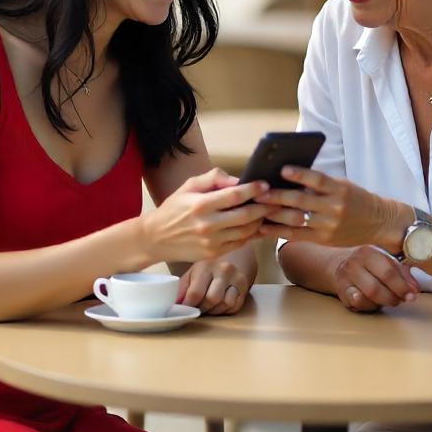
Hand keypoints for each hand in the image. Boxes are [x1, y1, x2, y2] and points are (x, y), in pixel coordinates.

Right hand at [142, 169, 273, 264]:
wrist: (156, 238)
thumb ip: (213, 178)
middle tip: (276, 199)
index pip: (234, 196)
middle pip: (246, 215)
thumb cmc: (174, 208)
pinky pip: (240, 243)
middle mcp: (208, 225)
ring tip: (269, 211)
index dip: (253, 189)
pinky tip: (257, 225)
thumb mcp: (188, 186)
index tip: (265, 184)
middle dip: (264, 206)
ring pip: (246, 231)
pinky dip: (252, 234)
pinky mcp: (214, 253)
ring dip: (261, 221)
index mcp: (201, 204)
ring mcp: (212, 242)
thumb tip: (238, 179)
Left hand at [177, 257, 250, 314]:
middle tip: (198, 309)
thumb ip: (181, 289)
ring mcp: (237, 279)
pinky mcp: (245, 288)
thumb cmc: (206, 271)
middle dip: (203, 308)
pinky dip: (225, 310)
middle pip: (212, 299)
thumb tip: (174, 305)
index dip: (189, 305)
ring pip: (226, 303)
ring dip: (215, 310)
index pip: (196, 292)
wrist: (231, 261)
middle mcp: (224, 270)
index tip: (185, 309)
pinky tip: (219, 305)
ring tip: (208, 307)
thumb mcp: (191, 275)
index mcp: (206, 266)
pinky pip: (235, 306)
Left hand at [258, 166, 401, 249]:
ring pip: (296, 219)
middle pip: (301, 200)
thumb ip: (320, 183)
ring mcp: (329, 225)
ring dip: (274, 214)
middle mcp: (334, 207)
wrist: (378, 222)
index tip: (282, 169)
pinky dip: (278, 231)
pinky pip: (296, 235)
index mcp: (339, 189)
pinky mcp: (324, 239)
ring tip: (256, 208)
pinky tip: (264, 227)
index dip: (300, 174)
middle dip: (277, 196)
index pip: (317, 179)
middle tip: (258, 192)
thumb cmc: (355, 199)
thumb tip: (287, 177)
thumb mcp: (342, 185)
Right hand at [328, 245, 418, 312]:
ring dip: (383, 301)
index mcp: (369, 252)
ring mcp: (345, 278)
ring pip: (368, 296)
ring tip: (389, 300)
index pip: (389, 271)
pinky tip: (373, 302)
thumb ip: (402, 273)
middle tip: (401, 299)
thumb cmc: (367, 265)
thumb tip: (414, 289)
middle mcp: (355, 263)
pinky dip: (369, 304)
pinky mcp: (341, 291)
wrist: (337, 264)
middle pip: (377, 286)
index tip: (412, 294)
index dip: (403, 286)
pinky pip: (357, 302)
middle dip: (393, 296)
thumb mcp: (384, 261)